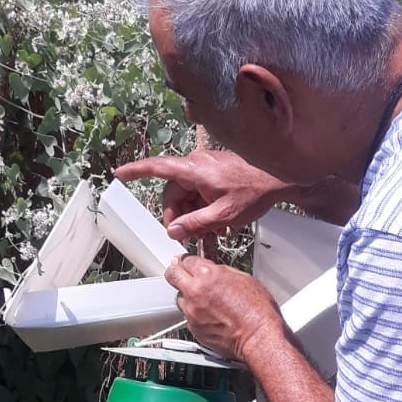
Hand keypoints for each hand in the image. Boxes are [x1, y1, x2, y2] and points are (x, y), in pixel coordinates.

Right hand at [115, 151, 363, 237]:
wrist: (282, 177)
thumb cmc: (255, 191)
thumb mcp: (224, 215)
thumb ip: (196, 224)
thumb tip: (173, 231)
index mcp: (194, 170)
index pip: (158, 168)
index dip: (136, 171)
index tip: (119, 174)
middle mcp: (197, 165)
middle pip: (173, 191)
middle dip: (178, 215)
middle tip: (188, 236)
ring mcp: (207, 169)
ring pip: (187, 195)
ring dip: (193, 215)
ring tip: (209, 233)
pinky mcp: (216, 174)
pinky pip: (200, 193)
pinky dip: (204, 209)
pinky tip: (215, 225)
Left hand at [164, 255, 279, 362]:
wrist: (259, 337)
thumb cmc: (258, 311)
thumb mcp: (244, 278)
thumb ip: (222, 272)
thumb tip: (215, 271)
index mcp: (208, 275)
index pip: (186, 260)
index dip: (187, 260)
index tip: (187, 262)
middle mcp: (195, 291)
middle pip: (172, 275)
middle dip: (175, 271)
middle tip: (180, 272)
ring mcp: (192, 311)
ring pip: (179, 298)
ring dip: (187, 296)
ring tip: (202, 299)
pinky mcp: (193, 328)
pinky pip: (188, 317)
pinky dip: (196, 315)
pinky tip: (210, 316)